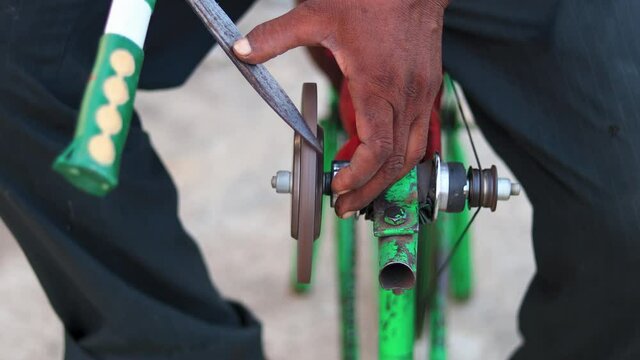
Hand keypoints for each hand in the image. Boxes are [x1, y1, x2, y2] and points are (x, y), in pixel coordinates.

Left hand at [234, 0, 447, 216]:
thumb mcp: (316, 14)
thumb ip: (276, 36)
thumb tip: (241, 51)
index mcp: (378, 85)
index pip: (377, 150)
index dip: (357, 177)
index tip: (337, 187)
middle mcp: (405, 96)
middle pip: (396, 162)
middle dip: (370, 190)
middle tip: (345, 206)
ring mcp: (422, 95)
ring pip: (414, 153)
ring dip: (390, 178)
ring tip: (362, 191)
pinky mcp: (429, 89)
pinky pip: (421, 134)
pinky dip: (404, 156)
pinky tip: (386, 163)